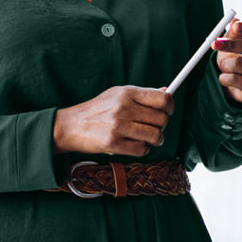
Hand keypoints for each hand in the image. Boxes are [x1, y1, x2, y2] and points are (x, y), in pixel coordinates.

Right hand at [54, 86, 173, 156]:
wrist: (71, 126)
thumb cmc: (97, 110)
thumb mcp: (117, 95)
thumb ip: (142, 95)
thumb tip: (166, 91)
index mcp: (126, 92)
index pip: (162, 99)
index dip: (170, 106)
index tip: (168, 111)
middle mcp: (123, 107)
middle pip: (161, 119)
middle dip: (161, 126)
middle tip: (154, 127)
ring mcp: (118, 126)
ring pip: (155, 136)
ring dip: (155, 140)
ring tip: (148, 138)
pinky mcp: (113, 143)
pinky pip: (142, 150)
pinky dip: (143, 149)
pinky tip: (136, 145)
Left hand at [215, 19, 241, 103]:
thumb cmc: (240, 57)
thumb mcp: (235, 42)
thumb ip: (234, 33)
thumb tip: (233, 22)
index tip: (234, 25)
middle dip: (231, 45)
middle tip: (215, 43)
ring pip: (239, 64)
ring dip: (224, 64)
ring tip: (224, 65)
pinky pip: (235, 80)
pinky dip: (224, 78)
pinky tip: (226, 77)